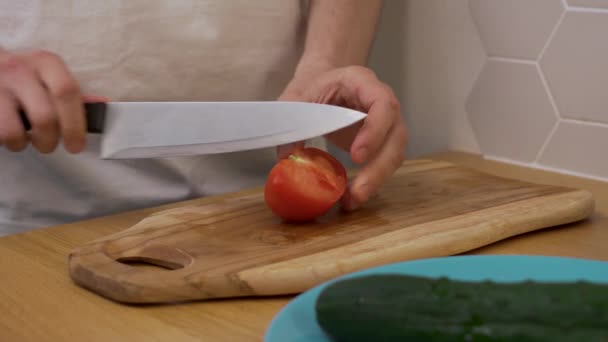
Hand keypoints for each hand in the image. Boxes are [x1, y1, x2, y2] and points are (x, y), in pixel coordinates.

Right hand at [0, 49, 103, 153]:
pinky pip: (0, 133)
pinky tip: (9, 132)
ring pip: (16, 130)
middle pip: (45, 117)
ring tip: (25, 139)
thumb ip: (70, 93)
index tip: (77, 145)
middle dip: (51, 140)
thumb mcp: (46, 76)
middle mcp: (19, 69)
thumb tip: (102, 104)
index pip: (68, 92)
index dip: (75, 124)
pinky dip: (7, 141)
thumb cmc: (22, 77)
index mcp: (45, 62)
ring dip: (24, 143)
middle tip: (49, 145)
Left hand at [277, 65, 407, 210]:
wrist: (324, 83)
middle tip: (357, 191)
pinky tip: (352, 197)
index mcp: (363, 83)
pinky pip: (384, 164)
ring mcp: (387, 124)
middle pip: (396, 136)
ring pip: (394, 154)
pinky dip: (371, 182)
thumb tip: (287, 156)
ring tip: (352, 201)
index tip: (357, 156)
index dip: (375, 131)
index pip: (382, 104)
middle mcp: (384, 103)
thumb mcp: (297, 95)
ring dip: (376, 180)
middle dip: (378, 168)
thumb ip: (291, 119)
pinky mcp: (382, 143)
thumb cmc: (314, 85)